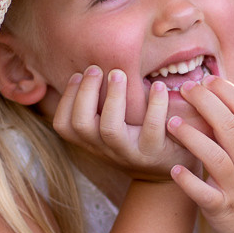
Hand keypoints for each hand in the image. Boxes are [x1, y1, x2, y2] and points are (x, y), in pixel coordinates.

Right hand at [51, 65, 194, 179]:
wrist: (169, 168)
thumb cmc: (137, 136)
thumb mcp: (112, 124)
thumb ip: (98, 103)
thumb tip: (87, 64)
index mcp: (91, 141)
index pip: (64, 125)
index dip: (67, 98)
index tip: (78, 73)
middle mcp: (105, 148)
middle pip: (81, 125)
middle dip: (85, 93)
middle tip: (96, 68)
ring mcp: (129, 152)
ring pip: (110, 129)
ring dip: (113, 97)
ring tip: (119, 72)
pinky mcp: (154, 152)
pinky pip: (151, 128)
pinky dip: (155, 105)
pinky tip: (158, 86)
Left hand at [166, 76, 233, 232]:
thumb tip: (223, 106)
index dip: (228, 92)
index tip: (208, 78)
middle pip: (229, 127)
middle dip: (206, 104)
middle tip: (185, 89)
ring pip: (215, 158)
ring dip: (192, 137)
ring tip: (171, 123)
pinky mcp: (224, 211)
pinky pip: (205, 195)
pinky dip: (189, 182)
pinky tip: (174, 170)